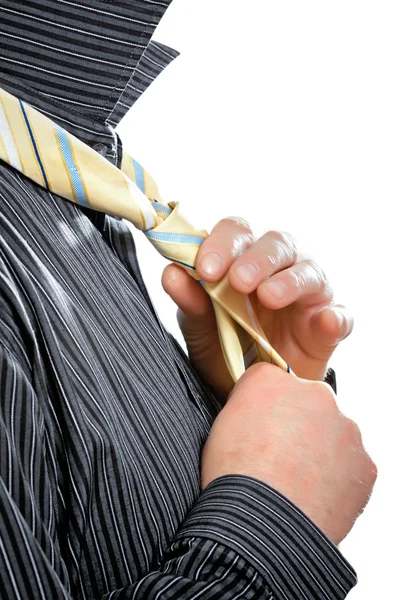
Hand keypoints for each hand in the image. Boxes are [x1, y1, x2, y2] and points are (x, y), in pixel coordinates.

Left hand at [162, 217, 352, 398]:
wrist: (248, 389)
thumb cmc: (225, 344)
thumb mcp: (200, 327)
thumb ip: (190, 301)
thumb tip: (170, 273)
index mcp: (244, 258)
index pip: (237, 232)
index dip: (222, 243)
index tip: (205, 268)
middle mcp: (280, 267)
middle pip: (277, 243)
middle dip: (256, 259)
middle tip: (238, 281)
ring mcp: (308, 295)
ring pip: (309, 271)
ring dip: (290, 280)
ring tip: (269, 297)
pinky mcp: (327, 326)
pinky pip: (339, 316)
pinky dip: (335, 317)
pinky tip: (326, 321)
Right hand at [201, 363, 377, 544]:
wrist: (263, 519)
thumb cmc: (233, 476)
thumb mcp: (218, 427)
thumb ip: (243, 409)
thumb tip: (252, 418)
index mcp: (270, 380)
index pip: (269, 382)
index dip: (263, 409)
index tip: (259, 429)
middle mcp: (312, 394)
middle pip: (306, 404)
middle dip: (297, 426)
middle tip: (278, 459)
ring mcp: (344, 428)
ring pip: (332, 435)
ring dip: (319, 451)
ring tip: (295, 483)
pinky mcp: (363, 462)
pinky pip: (350, 467)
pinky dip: (337, 479)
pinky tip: (314, 496)